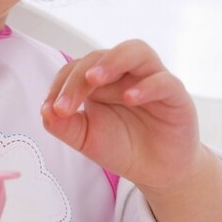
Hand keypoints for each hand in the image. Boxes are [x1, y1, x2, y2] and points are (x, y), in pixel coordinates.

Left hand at [41, 39, 202, 192]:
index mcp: (101, 79)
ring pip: (136, 51)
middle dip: (79, 78)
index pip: (76, 68)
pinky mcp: (176, 94)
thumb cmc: (123, 146)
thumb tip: (45, 112)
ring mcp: (152, 78)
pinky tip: (129, 98)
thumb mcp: (87, 139)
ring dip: (112, 61)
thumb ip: (65, 125)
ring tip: (94, 79)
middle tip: (65, 104)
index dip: (61, 85)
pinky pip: (163, 81)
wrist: (157, 171)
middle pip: (100, 56)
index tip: (50, 110)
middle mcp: (126, 72)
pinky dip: (146, 86)